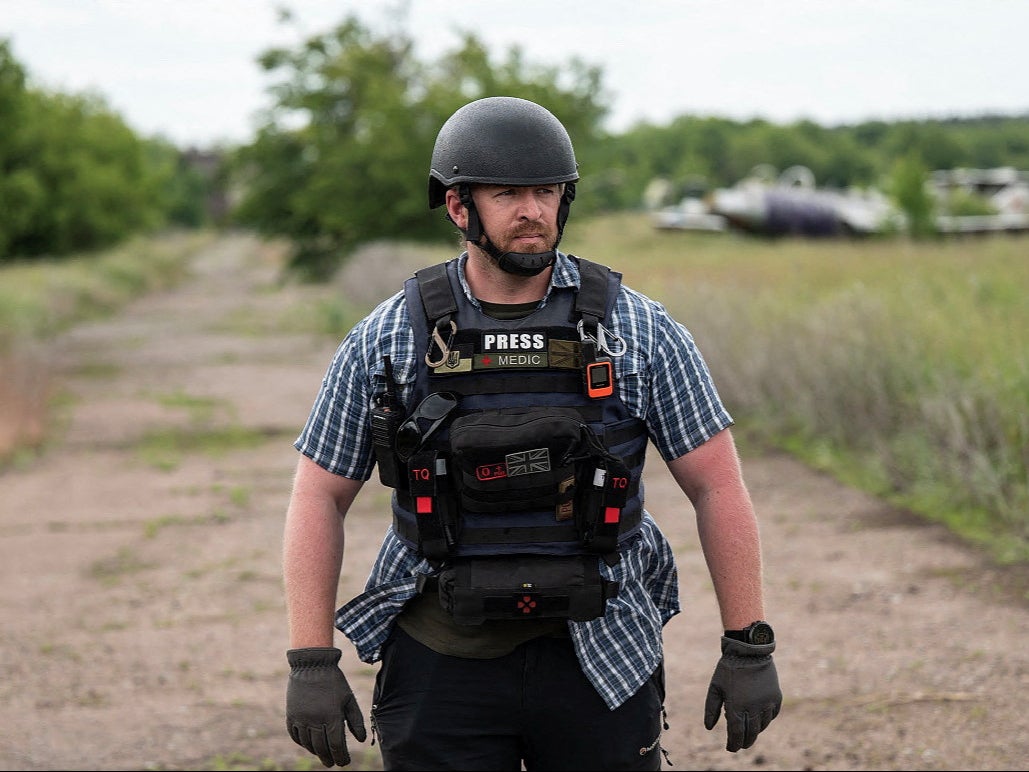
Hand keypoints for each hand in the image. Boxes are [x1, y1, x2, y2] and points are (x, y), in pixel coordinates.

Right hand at [286, 647, 367, 767]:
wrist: (313, 665)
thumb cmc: (334, 682)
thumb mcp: (349, 699)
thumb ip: (355, 720)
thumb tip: (361, 740)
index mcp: (332, 716)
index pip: (336, 745)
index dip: (341, 757)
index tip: (344, 763)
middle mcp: (315, 720)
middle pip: (321, 748)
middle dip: (328, 758)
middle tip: (333, 763)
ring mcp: (301, 718)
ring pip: (307, 744)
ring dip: (316, 752)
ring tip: (322, 754)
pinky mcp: (291, 715)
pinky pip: (295, 735)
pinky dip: (302, 743)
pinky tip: (308, 744)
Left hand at [704, 636, 781, 751]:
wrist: (749, 650)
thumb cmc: (728, 669)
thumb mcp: (715, 687)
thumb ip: (711, 709)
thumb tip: (709, 728)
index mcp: (737, 706)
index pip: (736, 734)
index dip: (733, 744)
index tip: (730, 748)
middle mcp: (754, 707)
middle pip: (751, 734)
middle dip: (744, 742)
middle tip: (739, 745)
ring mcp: (767, 703)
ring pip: (762, 726)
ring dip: (755, 731)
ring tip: (749, 732)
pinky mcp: (776, 697)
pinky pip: (772, 715)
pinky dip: (765, 720)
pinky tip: (759, 720)